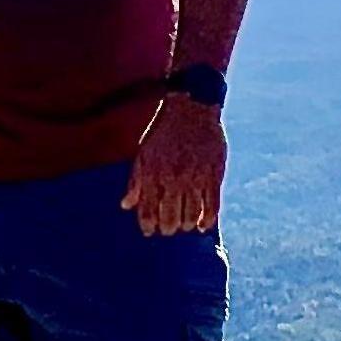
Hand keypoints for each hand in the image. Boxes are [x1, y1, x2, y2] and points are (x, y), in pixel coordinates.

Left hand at [123, 98, 225, 236]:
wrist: (191, 109)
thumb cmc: (163, 132)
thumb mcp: (143, 153)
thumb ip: (135, 181)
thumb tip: (126, 206)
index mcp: (154, 173)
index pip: (149, 211)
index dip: (148, 226)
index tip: (149, 231)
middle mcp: (174, 178)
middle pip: (170, 218)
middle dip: (167, 228)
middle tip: (167, 230)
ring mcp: (196, 177)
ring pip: (191, 215)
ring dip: (186, 225)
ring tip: (183, 226)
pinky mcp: (214, 174)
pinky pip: (212, 206)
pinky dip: (208, 220)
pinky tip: (203, 226)